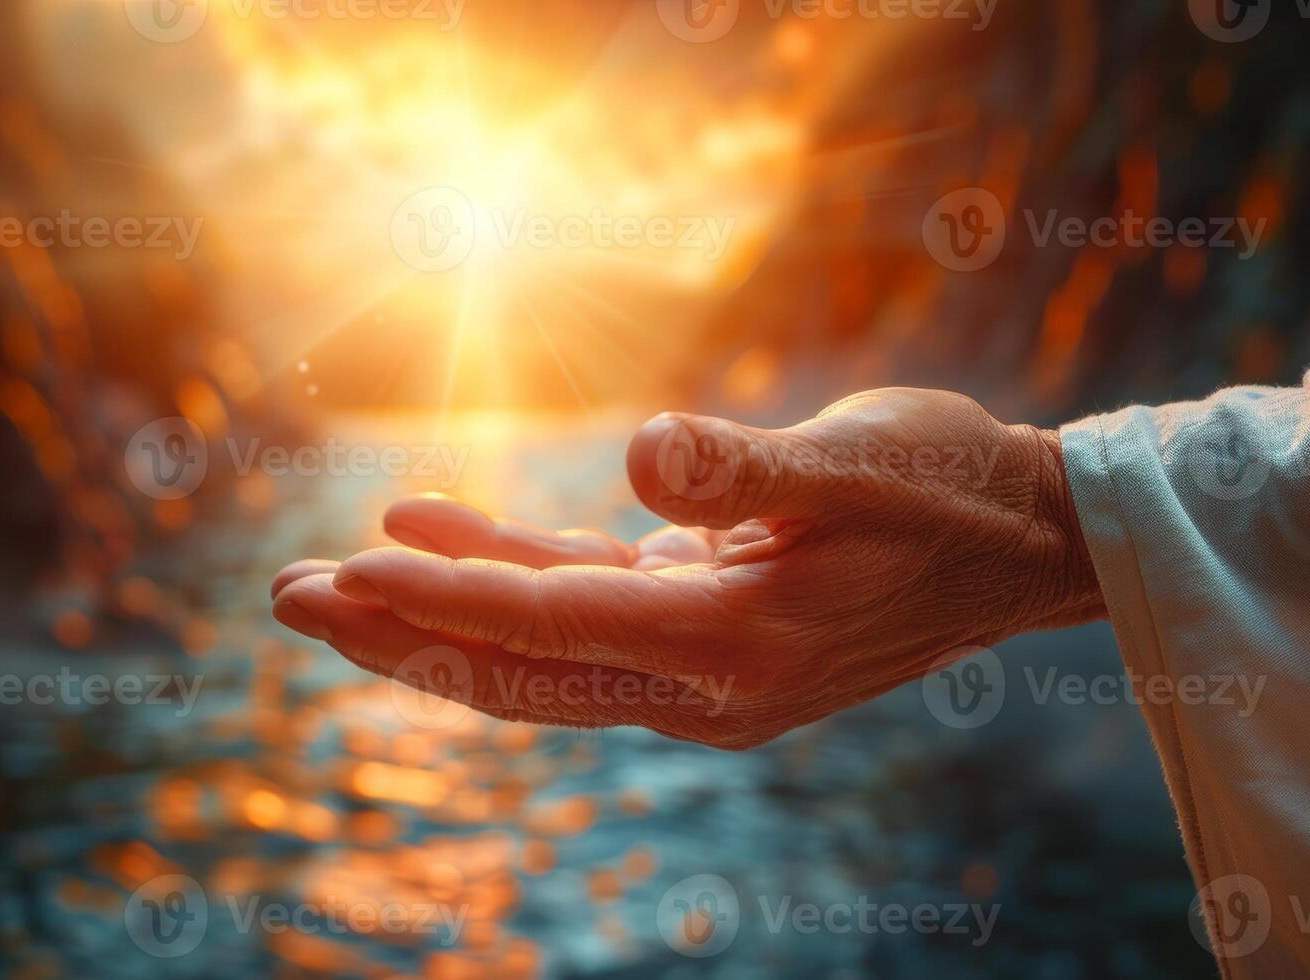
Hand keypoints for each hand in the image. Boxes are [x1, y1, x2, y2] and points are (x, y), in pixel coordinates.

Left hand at [272, 389, 1104, 748]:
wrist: (1022, 541)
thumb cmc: (949, 486)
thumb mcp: (858, 462)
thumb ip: (743, 465)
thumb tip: (636, 456)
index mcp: (738, 642)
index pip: (554, 625)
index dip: (444, 601)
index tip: (343, 575)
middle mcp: (707, 679)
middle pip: (519, 667)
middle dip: (401, 636)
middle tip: (287, 600)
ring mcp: (703, 665)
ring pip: (541, 647)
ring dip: (439, 610)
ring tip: (338, 570)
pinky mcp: (706, 630)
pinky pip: (586, 611)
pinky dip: (514, 576)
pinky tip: (444, 529)